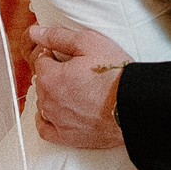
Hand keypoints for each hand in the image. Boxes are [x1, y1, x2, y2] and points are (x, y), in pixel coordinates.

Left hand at [29, 24, 131, 148]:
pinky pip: (45, 128)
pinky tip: (57, 112)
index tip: (71, 56)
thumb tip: (34, 32)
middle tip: (78, 72)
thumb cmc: (116, 75)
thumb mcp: (89, 43)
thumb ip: (57, 36)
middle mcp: (48, 101)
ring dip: (53, 94)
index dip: (55, 54)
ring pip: (43, 102)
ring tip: (77, 90)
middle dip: (54, 74)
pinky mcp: (67, 137)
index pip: (41, 60)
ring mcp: (56, 121)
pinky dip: (47, 119)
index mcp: (50, 77)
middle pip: (42, 82)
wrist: (136, 106)